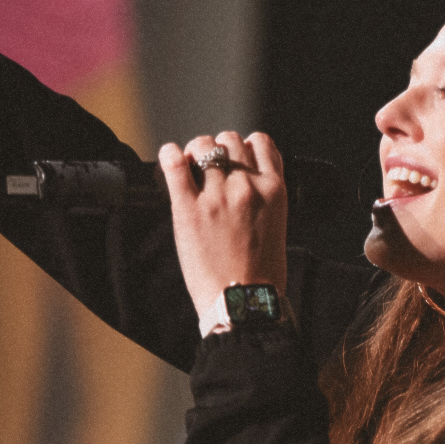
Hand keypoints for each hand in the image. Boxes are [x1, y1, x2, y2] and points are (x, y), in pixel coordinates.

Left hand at [159, 131, 287, 312]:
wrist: (243, 303)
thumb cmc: (262, 273)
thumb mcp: (276, 224)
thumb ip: (263, 196)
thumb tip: (244, 179)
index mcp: (274, 189)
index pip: (259, 142)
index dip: (243, 146)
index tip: (234, 160)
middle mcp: (247, 186)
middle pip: (229, 140)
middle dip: (218, 150)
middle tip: (208, 169)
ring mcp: (217, 196)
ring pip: (204, 146)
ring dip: (195, 152)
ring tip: (189, 169)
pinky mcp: (189, 209)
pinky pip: (175, 165)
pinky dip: (169, 155)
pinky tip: (168, 160)